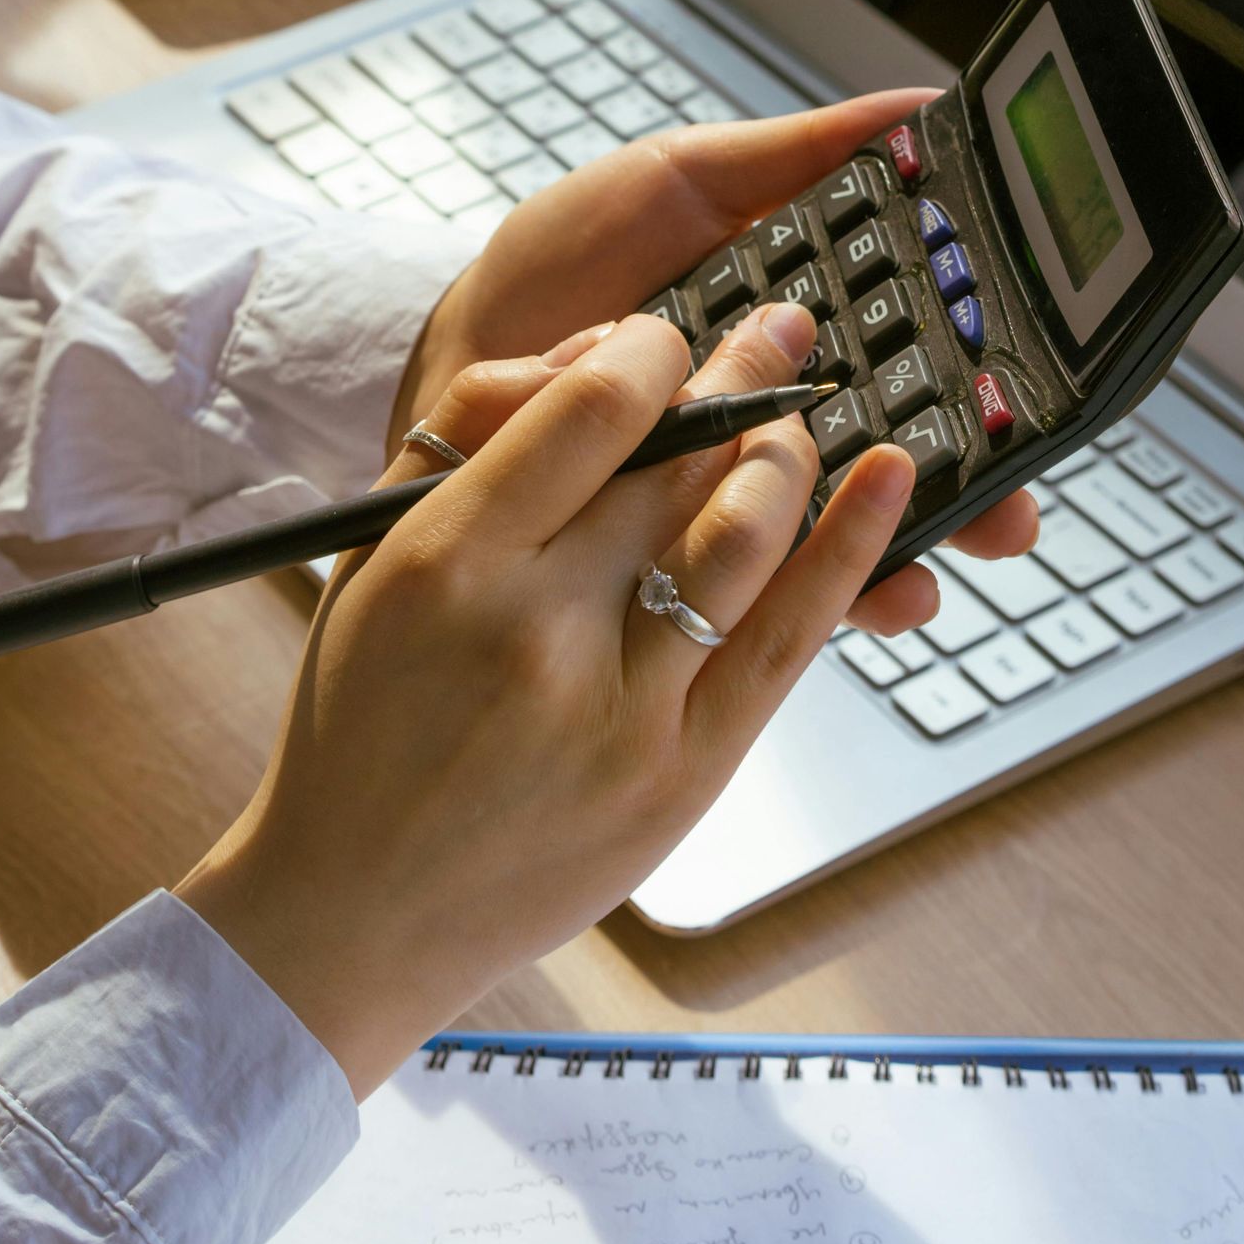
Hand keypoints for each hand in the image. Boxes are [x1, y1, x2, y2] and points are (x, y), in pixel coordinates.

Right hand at [180, 308, 919, 1095]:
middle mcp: (539, 630)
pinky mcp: (684, 777)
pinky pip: (790, 641)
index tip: (668, 339)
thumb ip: (476, 438)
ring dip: (790, 451)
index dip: (653, 351)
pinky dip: (851, 548)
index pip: (592, 409)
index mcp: (450, 560)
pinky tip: (888, 480)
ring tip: (798, 410)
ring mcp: (622, 712)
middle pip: (678, 464)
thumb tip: (605, 356)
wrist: (356, 909)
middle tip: (772, 334)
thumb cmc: (361, 718)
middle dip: (739, 379)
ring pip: (745, 535)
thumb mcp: (375, 553)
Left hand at [392, 94, 1037, 635]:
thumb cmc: (558, 269)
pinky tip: (868, 592)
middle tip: (1014, 504)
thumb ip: (793, 156)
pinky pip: (754, 584)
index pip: (910, 359)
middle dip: (971, 487)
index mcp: (792, 337)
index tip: (1022, 386)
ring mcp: (726, 493)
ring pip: (843, 533)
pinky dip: (811, 593)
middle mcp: (772, 421)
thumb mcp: (680, 182)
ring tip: (950, 555)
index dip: (973, 376)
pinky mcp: (672, 554)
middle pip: (896, 459)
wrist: (450, 352)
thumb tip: (916, 108)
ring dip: (906, 551)